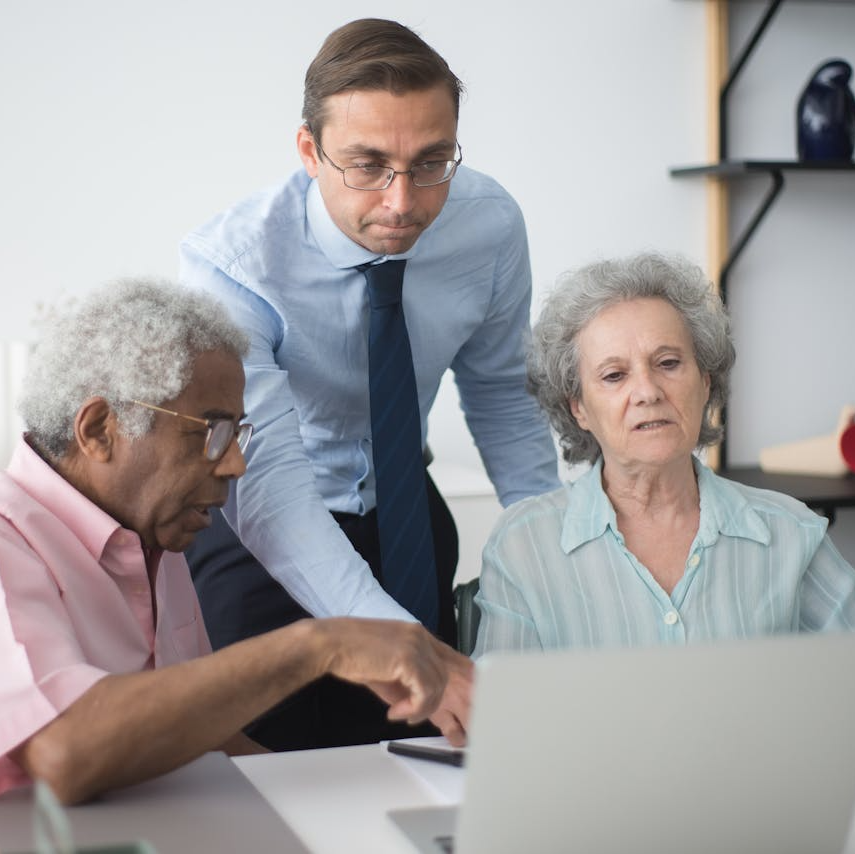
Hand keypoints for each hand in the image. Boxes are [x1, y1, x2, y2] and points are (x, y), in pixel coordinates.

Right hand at [314, 618, 470, 731]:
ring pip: (438, 686)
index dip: (462, 682)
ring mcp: (416, 645)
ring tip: (401, 713)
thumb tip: (423, 704)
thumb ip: (410, 681)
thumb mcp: (389, 669)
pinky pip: (425, 692)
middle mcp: (421, 637)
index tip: (459, 705)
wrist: (330, 644)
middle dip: (439, 703)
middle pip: (447, 675)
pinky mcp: (408, 658)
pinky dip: (414, 708)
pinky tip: (396, 712)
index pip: (452, 658)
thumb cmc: (353, 655)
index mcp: (418, 636)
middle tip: (420, 718)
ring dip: (421, 708)